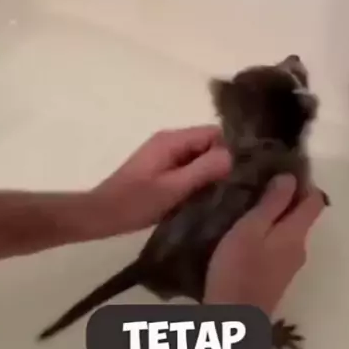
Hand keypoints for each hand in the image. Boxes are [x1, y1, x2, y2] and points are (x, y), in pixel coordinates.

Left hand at [87, 127, 230, 237]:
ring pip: (201, 158)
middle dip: (224, 163)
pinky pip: (190, 169)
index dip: (233, 149)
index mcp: (172, 140)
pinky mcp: (162, 170)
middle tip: (238, 187)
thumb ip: (204, 169)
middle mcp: (170, 141)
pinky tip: (206, 198)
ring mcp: (165, 156)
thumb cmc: (135, 202)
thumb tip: (235, 156)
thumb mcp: (173, 187)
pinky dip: (200, 181)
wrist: (101, 215)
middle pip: (210, 144)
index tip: (247, 172)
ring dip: (212, 174)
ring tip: (225, 194)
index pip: (216, 133)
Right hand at [205, 174, 326, 314]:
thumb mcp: (249, 230)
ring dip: (274, 218)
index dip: (303, 183)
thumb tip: (291, 178)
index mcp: (297, 234)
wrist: (234, 322)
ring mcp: (289, 266)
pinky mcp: (275, 277)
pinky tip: (245, 235)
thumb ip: (271, 204)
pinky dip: (267, 235)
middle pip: (302, 216)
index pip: (315, 200)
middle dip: (286, 199)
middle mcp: (300, 248)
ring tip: (247, 207)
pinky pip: (278, 247)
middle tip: (258, 185)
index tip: (280, 170)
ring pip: (288, 232)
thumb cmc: (238, 271)